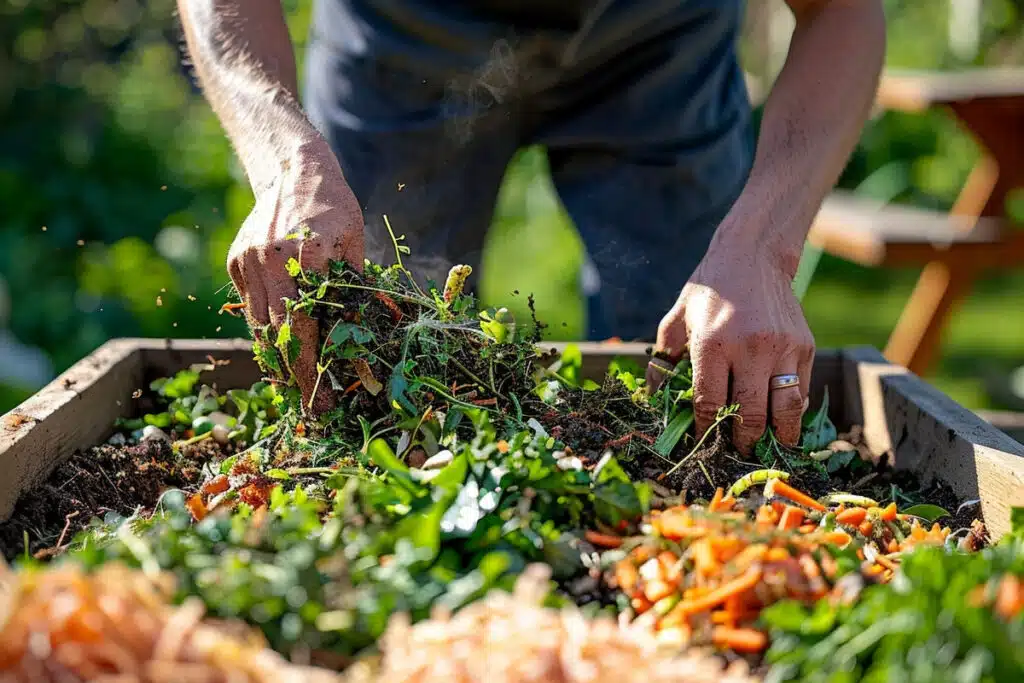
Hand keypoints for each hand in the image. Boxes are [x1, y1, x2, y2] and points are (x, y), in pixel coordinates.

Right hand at [227, 140, 363, 414]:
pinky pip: (250, 307)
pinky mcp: (236, 262)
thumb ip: (357, 292)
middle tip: (311, 403)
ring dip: (275, 358)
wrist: (293, 170)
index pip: (302, 328)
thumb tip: (365, 339)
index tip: (322, 400)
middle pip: (275, 334)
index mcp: (307, 256)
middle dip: (293, 374)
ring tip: (297, 384)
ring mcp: (248, 262)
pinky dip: (264, 329)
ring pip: (257, 325)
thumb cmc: (335, 209)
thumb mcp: (356, 246)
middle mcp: (271, 262)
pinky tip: (281, 348)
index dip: (310, 369)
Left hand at [646, 244, 813, 454]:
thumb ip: (663, 358)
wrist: (753, 257)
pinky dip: (793, 413)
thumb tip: (653, 397)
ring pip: (785, 410)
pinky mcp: (805, 346)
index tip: (703, 442)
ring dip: (776, 437)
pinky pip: (801, 392)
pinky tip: (782, 420)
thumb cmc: (709, 292)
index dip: (705, 429)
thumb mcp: (677, 319)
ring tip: (766, 447)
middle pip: (749, 414)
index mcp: (713, 343)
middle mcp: (750, 347)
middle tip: (736, 452)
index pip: (710, 403)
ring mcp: (782, 348)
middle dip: (742, 442)